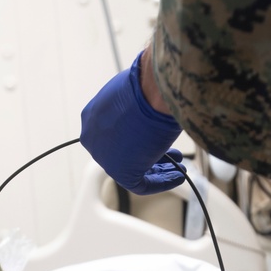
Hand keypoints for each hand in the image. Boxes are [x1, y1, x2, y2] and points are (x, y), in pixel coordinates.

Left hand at [80, 51, 184, 194]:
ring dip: (158, 169)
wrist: (151, 93)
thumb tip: (153, 106)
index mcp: (92, 116)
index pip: (115, 133)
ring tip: (179, 167)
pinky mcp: (119, 172)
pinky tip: (178, 176)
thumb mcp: (137, 92)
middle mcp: (94, 137)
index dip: (138, 138)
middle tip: (171, 155)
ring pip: (133, 167)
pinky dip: (161, 181)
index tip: (155, 138)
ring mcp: (104, 156)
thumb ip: (138, 105)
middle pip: (123, 151)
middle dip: (149, 154)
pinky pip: (140, 183)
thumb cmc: (147, 86)